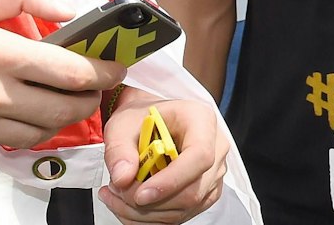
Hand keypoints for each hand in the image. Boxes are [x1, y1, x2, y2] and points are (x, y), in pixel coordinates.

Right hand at [0, 0, 126, 162]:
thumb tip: (69, 7)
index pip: (69, 71)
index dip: (103, 71)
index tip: (116, 67)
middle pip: (63, 110)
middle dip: (88, 100)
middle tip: (93, 89)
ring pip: (36, 134)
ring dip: (54, 119)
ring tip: (55, 101)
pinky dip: (8, 130)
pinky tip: (1, 111)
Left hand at [100, 88, 229, 222]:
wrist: (148, 123)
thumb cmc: (141, 118)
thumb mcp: (122, 125)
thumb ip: (119, 150)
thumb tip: (123, 178)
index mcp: (201, 120)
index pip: (199, 156)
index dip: (171, 180)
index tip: (140, 194)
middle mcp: (215, 147)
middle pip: (193, 190)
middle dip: (151, 202)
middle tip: (118, 192)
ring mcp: (213, 173)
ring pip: (184, 208)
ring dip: (146, 212)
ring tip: (118, 195)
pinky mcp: (205, 193)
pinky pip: (180, 215)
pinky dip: (150, 217)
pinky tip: (129, 204)